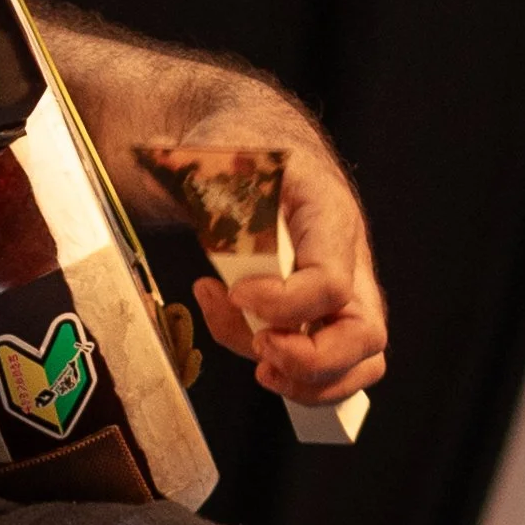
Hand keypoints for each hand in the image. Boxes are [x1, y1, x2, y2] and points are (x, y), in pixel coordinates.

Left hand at [191, 143, 387, 405]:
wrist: (258, 144)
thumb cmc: (241, 146)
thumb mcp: (219, 146)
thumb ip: (199, 169)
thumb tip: (159, 161)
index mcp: (328, 213)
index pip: (330, 281)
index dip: (283, 304)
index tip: (233, 292)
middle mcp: (350, 257)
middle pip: (365, 334)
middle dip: (312, 360)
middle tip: (260, 347)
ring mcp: (345, 289)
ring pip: (357, 360)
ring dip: (306, 380)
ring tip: (256, 361)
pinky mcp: (326, 312)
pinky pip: (333, 364)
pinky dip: (298, 377)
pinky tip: (250, 345)